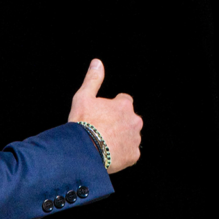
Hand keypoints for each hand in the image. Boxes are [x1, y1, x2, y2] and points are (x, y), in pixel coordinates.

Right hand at [68, 59, 141, 173]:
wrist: (84, 150)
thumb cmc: (83, 122)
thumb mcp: (83, 97)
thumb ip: (93, 79)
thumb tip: (97, 62)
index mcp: (124, 105)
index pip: (124, 101)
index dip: (113, 106)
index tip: (102, 113)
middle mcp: (134, 120)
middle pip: (129, 119)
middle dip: (119, 123)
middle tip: (101, 129)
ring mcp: (135, 139)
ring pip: (130, 136)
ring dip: (121, 138)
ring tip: (103, 143)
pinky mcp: (134, 156)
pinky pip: (130, 153)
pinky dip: (121, 153)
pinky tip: (108, 154)